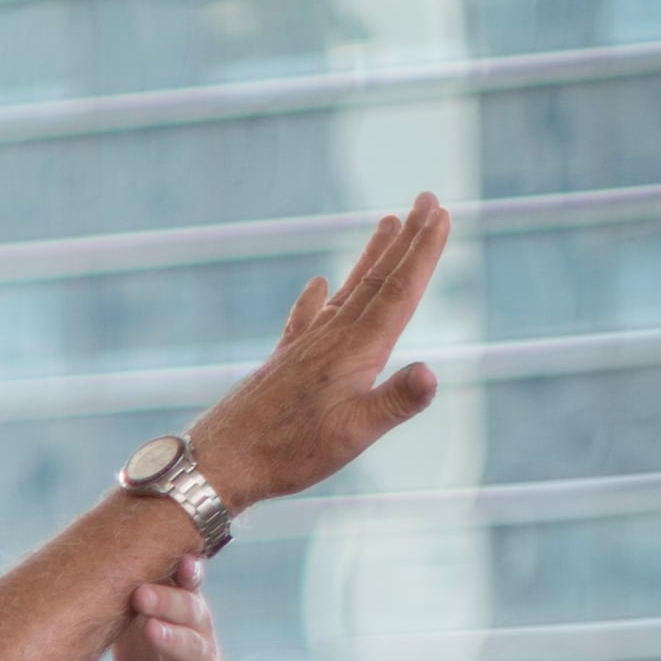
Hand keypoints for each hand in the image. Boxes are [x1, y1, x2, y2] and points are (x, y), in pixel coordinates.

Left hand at [112, 559, 230, 660]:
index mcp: (185, 610)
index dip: (186, 569)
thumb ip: (128, 601)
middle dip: (167, 600)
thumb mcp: (143, 625)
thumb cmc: (158, 659)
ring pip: (193, 648)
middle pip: (190, 610)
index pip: (187, 584)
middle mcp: (199, 632)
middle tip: (141, 593)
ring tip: (152, 630)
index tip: (178, 556)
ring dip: (172, 638)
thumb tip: (85, 570)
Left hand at [182, 196, 448, 508]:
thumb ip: (395, 402)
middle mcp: (331, 339)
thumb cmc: (288, 453)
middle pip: (376, 280)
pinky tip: (316, 284)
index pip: (399, 291)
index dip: (423, 253)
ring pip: (345, 291)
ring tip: (386, 223)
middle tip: (426, 199)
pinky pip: (304, 318)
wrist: (220, 462)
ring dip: (370, 258)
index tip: (440, 214)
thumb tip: (432, 373)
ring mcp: (304, 348)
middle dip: (406, 240)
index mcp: (357, 350)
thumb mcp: (353, 435)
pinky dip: (314, 298)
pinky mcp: (282, 362)